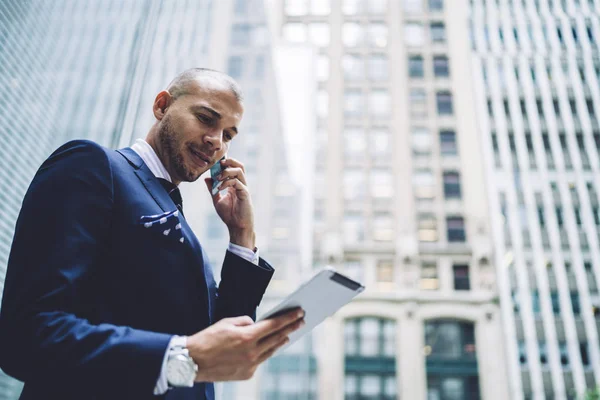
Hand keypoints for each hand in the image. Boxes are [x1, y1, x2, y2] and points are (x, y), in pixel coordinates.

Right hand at [186, 308, 304, 381]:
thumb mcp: (226, 323)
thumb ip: (245, 322)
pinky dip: (264, 353)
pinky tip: (268, 347)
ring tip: (288, 334)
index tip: (299, 313)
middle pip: (276, 338)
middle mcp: (251, 352)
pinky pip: (259, 361)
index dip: (288, 318)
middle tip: (300, 321)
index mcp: (247, 337)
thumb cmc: (207, 340)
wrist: (192, 362)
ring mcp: (250, 365)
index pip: (274, 325)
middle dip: (290, 329)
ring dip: (280, 341)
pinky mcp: (246, 374)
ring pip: (271, 351)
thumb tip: (256, 325)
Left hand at [204, 158, 254, 248]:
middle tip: (219, 164)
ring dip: (227, 171)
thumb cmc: (229, 215)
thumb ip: (212, 189)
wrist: (236, 226)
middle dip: (229, 161)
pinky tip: (219, 188)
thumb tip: (206, 178)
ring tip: (218, 177)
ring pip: (239, 171)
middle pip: (239, 165)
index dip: (224, 163)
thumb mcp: (217, 200)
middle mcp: (241, 184)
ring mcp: (244, 188)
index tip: (214, 163)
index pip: (232, 168)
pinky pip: (237, 182)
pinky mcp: (245, 193)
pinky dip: (227, 182)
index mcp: (235, 184)